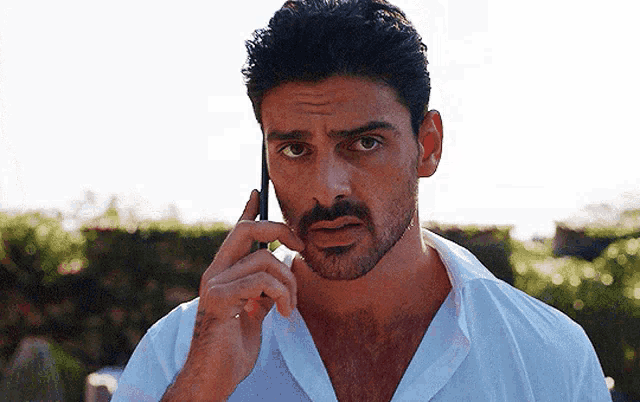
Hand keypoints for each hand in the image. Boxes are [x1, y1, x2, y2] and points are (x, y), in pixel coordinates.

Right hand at [161, 190, 303, 400]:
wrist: (214, 377)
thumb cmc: (232, 348)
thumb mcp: (253, 313)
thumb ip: (263, 290)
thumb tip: (281, 268)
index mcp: (223, 273)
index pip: (236, 233)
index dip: (248, 210)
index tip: (258, 191)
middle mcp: (215, 272)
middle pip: (247, 230)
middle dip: (280, 230)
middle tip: (300, 246)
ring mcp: (214, 284)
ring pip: (265, 259)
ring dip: (289, 282)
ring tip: (290, 305)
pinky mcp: (220, 300)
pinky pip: (261, 281)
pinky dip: (282, 294)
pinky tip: (284, 312)